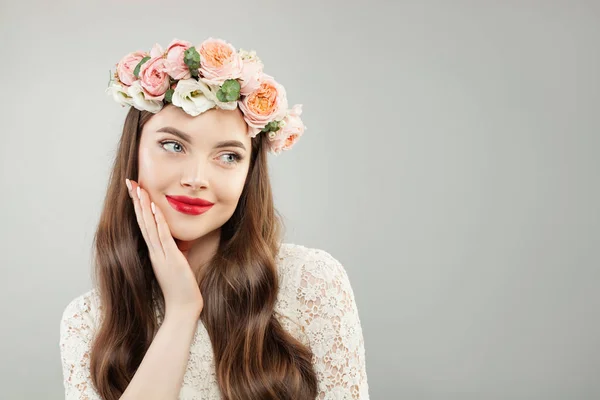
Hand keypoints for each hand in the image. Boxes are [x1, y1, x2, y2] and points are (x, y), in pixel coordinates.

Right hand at [126, 178, 203, 317]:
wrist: (184, 309)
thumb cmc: (182, 289)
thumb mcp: (178, 265)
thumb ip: (176, 252)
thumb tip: (181, 240)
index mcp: (155, 252)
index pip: (145, 225)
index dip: (139, 208)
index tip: (135, 190)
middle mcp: (155, 251)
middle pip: (142, 222)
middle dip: (136, 201)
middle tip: (129, 182)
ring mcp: (161, 255)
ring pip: (149, 226)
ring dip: (143, 206)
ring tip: (138, 188)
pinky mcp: (171, 258)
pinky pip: (162, 235)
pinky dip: (157, 220)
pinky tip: (153, 207)